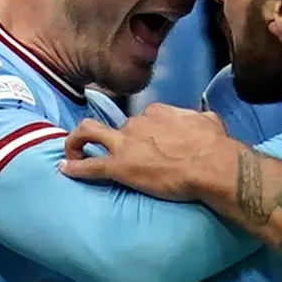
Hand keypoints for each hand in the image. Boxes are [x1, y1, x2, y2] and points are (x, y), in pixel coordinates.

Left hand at [61, 105, 228, 199]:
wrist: (212, 165)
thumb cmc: (216, 145)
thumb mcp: (210, 121)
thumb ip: (199, 119)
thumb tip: (205, 121)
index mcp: (159, 112)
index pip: (144, 116)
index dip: (144, 130)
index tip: (147, 142)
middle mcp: (138, 123)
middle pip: (119, 127)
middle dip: (117, 139)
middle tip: (117, 152)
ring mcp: (125, 144)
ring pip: (89, 132)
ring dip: (77, 141)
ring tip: (73, 151)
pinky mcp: (119, 166)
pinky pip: (89, 165)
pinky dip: (75, 166)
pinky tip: (65, 169)